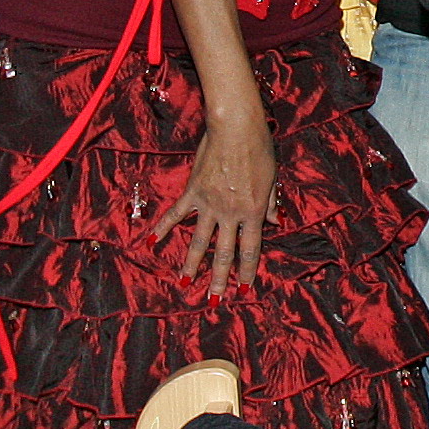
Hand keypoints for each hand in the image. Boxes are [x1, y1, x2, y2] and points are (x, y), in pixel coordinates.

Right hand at [154, 105, 277, 295]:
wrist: (235, 128)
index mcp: (254, 211)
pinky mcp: (193, 192)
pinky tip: (153, 243)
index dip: (246, 271)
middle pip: (224, 253)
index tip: (243, 289)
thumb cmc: (260, 149)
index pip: (250, 249)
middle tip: (213, 300)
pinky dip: (164, 228)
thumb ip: (272, 202)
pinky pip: (176, 214)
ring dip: (192, 265)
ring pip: (199, 241)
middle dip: (219, 279)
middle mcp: (231, 213)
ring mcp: (209, 204)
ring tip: (185, 284)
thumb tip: (275, 222)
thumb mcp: (272, 177)